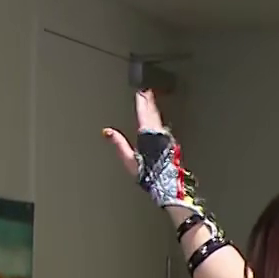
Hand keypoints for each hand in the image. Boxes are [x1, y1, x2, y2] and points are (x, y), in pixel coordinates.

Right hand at [102, 90, 196, 218]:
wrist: (167, 185)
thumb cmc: (148, 175)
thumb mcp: (129, 160)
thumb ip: (119, 144)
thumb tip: (108, 132)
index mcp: (147, 136)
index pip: (143, 114)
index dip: (141, 103)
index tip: (140, 93)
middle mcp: (158, 135)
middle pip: (153, 114)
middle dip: (149, 102)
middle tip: (147, 92)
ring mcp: (166, 139)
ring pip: (159, 120)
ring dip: (155, 109)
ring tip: (152, 101)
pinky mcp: (170, 145)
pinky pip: (162, 127)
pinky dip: (158, 120)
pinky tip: (158, 120)